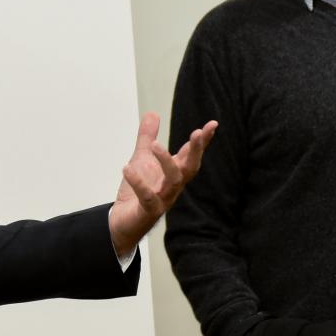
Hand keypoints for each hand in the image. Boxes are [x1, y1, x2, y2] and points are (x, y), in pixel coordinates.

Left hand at [108, 112, 216, 255]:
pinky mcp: (148, 211)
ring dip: (166, 162)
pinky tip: (127, 168)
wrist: (123, 221)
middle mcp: (173, 186)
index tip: (212, 124)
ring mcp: (163, 199)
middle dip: (196, 151)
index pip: (192, 155)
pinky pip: (147, 197)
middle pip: (190, 168)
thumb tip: (153, 113)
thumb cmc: (137, 191)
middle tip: (196, 132)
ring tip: (155, 145)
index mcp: (174, 172)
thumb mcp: (142, 159)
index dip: (203, 141)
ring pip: (173, 181)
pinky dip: (138, 183)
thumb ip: (147, 138)